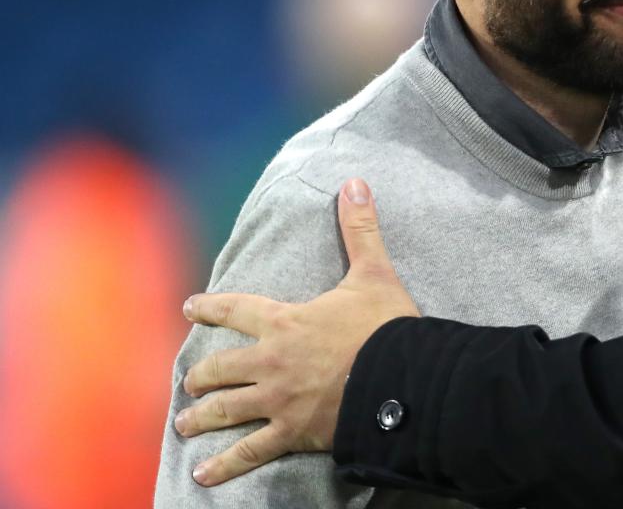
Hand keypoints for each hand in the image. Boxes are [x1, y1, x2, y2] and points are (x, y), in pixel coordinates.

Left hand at [175, 178, 416, 486]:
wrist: (402, 378)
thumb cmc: (386, 326)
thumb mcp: (373, 272)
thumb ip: (359, 229)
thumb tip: (354, 182)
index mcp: (286, 321)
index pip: (236, 309)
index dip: (210, 307)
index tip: (189, 307)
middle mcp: (272, 361)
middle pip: (221, 367)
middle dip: (201, 374)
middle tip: (189, 379)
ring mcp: (278, 400)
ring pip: (225, 409)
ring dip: (200, 416)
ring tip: (185, 423)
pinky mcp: (291, 432)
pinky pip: (249, 452)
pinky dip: (223, 466)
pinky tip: (202, 474)